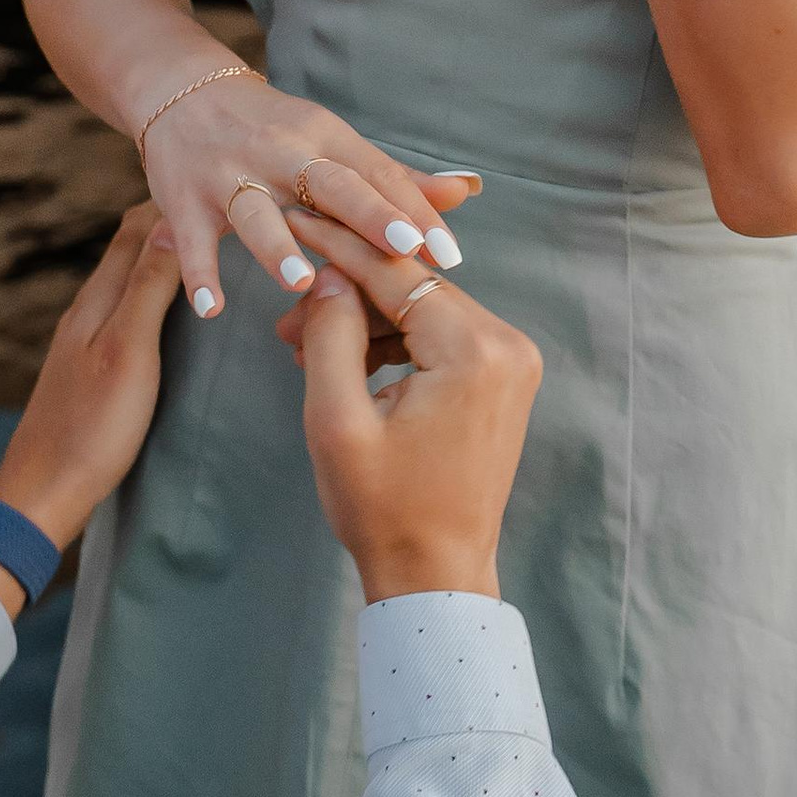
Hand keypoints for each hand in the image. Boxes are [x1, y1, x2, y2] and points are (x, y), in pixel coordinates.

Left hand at [0, 205, 183, 607]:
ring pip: (128, 279)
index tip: (218, 186)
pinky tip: (173, 310)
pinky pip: (126, 310)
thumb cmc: (91, 428)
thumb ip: (148, 289)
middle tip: (222, 210)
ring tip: (208, 249)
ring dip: (164, 258)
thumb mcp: (129, 352)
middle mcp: (87, 311)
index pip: (136, 228)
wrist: (43, 494)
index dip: (174, 202)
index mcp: (96, 300)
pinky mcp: (90, 369)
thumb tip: (174, 223)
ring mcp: (85, 340)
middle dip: (172, 222)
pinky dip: (155, 294)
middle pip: (130, 248)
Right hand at [141, 70, 478, 317]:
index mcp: (325, 138)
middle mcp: (281, 153)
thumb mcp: (332, 142)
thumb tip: (466, 192)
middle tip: (404, 248)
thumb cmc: (275, 131)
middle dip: (368, 215)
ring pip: (256, 212)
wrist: (183, 94)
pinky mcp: (185, 201)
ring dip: (278, 247)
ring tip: (302, 282)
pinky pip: (192, 241)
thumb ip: (394, 176)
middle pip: (329, 184)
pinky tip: (213, 308)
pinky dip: (199, 273)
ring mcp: (229, 176)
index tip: (448, 253)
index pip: (377, 173)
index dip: (414, 210)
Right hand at [274, 217, 540, 601]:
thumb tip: (329, 274)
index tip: (294, 220)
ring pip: (424, 310)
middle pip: (413, 288)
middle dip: (348, 291)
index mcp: (473, 351)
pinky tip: (346, 360)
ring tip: (304, 344)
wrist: (436, 575)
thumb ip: (331, 334)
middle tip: (285, 315)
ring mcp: (511, 363)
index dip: (339, 246)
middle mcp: (507, 345)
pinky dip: (395, 342)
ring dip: (367, 320)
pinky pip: (440, 337)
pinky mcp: (503, 379)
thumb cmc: (384, 510)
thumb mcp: (337, 420)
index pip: (397, 272)